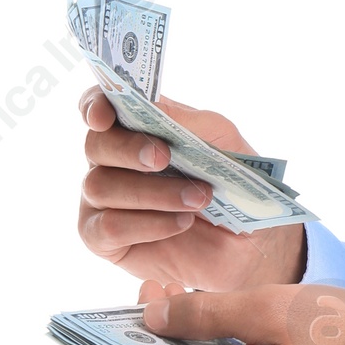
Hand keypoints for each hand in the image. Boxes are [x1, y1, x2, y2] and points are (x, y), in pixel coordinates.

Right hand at [78, 89, 305, 290]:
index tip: (103, 116)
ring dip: (153, 192)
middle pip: (95, 144)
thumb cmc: (231, 181)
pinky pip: (108, 227)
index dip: (94, 105)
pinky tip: (182, 222)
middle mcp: (110, 161)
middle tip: (164, 158)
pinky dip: (148, 224)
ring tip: (198, 199)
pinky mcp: (103, 239)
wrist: (250, 239)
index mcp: (134, 128)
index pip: (98, 106)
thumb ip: (184, 119)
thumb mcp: (220, 139)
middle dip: (129, 148)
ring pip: (102, 187)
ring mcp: (102, 201)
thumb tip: (150, 105)